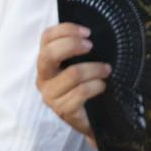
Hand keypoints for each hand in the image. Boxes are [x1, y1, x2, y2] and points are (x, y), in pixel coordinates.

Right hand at [36, 23, 106, 141]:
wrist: (94, 120)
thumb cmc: (87, 88)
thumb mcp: (81, 66)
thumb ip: (79, 52)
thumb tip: (91, 34)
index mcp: (46, 63)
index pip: (46, 38)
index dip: (65, 30)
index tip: (87, 32)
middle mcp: (43, 78)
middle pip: (50, 54)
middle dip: (72, 46)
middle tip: (91, 46)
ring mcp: (51, 95)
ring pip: (72, 74)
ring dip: (95, 69)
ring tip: (106, 70)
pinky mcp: (63, 110)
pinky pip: (82, 92)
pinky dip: (97, 86)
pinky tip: (103, 86)